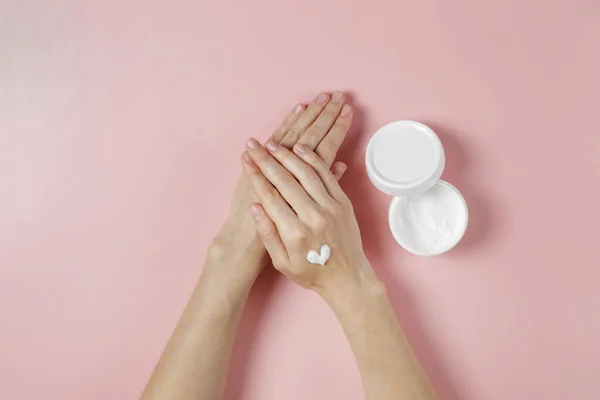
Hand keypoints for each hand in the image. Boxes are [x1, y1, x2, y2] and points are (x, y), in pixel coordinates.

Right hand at [241, 137, 381, 298]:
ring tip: (272, 144)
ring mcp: (331, 207)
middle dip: (266, 160)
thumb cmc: (312, 273)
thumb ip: (267, 234)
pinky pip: (327, 175)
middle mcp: (313, 217)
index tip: (246, 159)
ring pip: (306, 173)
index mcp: (295, 233)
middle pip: (285, 180)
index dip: (256, 175)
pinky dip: (313, 160)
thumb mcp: (282, 262)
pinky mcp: (343, 202)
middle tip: (253, 144)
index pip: (270, 196)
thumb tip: (255, 206)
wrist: (347, 278)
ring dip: (287, 155)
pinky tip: (300, 148)